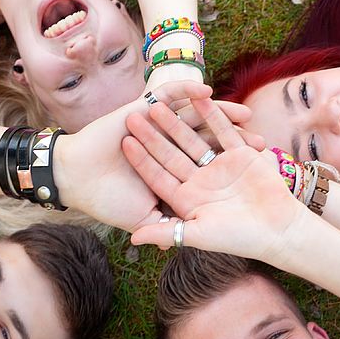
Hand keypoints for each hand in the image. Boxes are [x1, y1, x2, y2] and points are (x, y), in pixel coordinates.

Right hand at [53, 81, 248, 231]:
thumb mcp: (143, 219)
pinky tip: (207, 92)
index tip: (256, 176)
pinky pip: (168, 98)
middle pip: (210, 145)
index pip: (210, 171)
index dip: (231, 172)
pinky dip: (186, 93)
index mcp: (174, 174)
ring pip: (195, 120)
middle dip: (236, 145)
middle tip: (262, 144)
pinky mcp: (141, 112)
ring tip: (246, 113)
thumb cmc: (108, 202)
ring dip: (221, 116)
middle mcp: (170, 150)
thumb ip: (165, 229)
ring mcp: (157, 130)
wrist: (77, 178)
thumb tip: (180, 246)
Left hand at [122, 97, 304, 260]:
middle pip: (171, 154)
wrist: (278, 230)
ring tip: (157, 104)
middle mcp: (200, 181)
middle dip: (152, 136)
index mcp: (187, 199)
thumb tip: (133, 238)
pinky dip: (211, 115)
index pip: (158, 176)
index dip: (141, 160)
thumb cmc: (239, 239)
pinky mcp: (240, 155)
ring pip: (193, 139)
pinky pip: (222, 131)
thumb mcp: (198, 235)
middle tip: (131, 116)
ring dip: (176, 122)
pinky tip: (196, 97)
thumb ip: (166, 232)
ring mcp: (220, 166)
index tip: (124, 143)